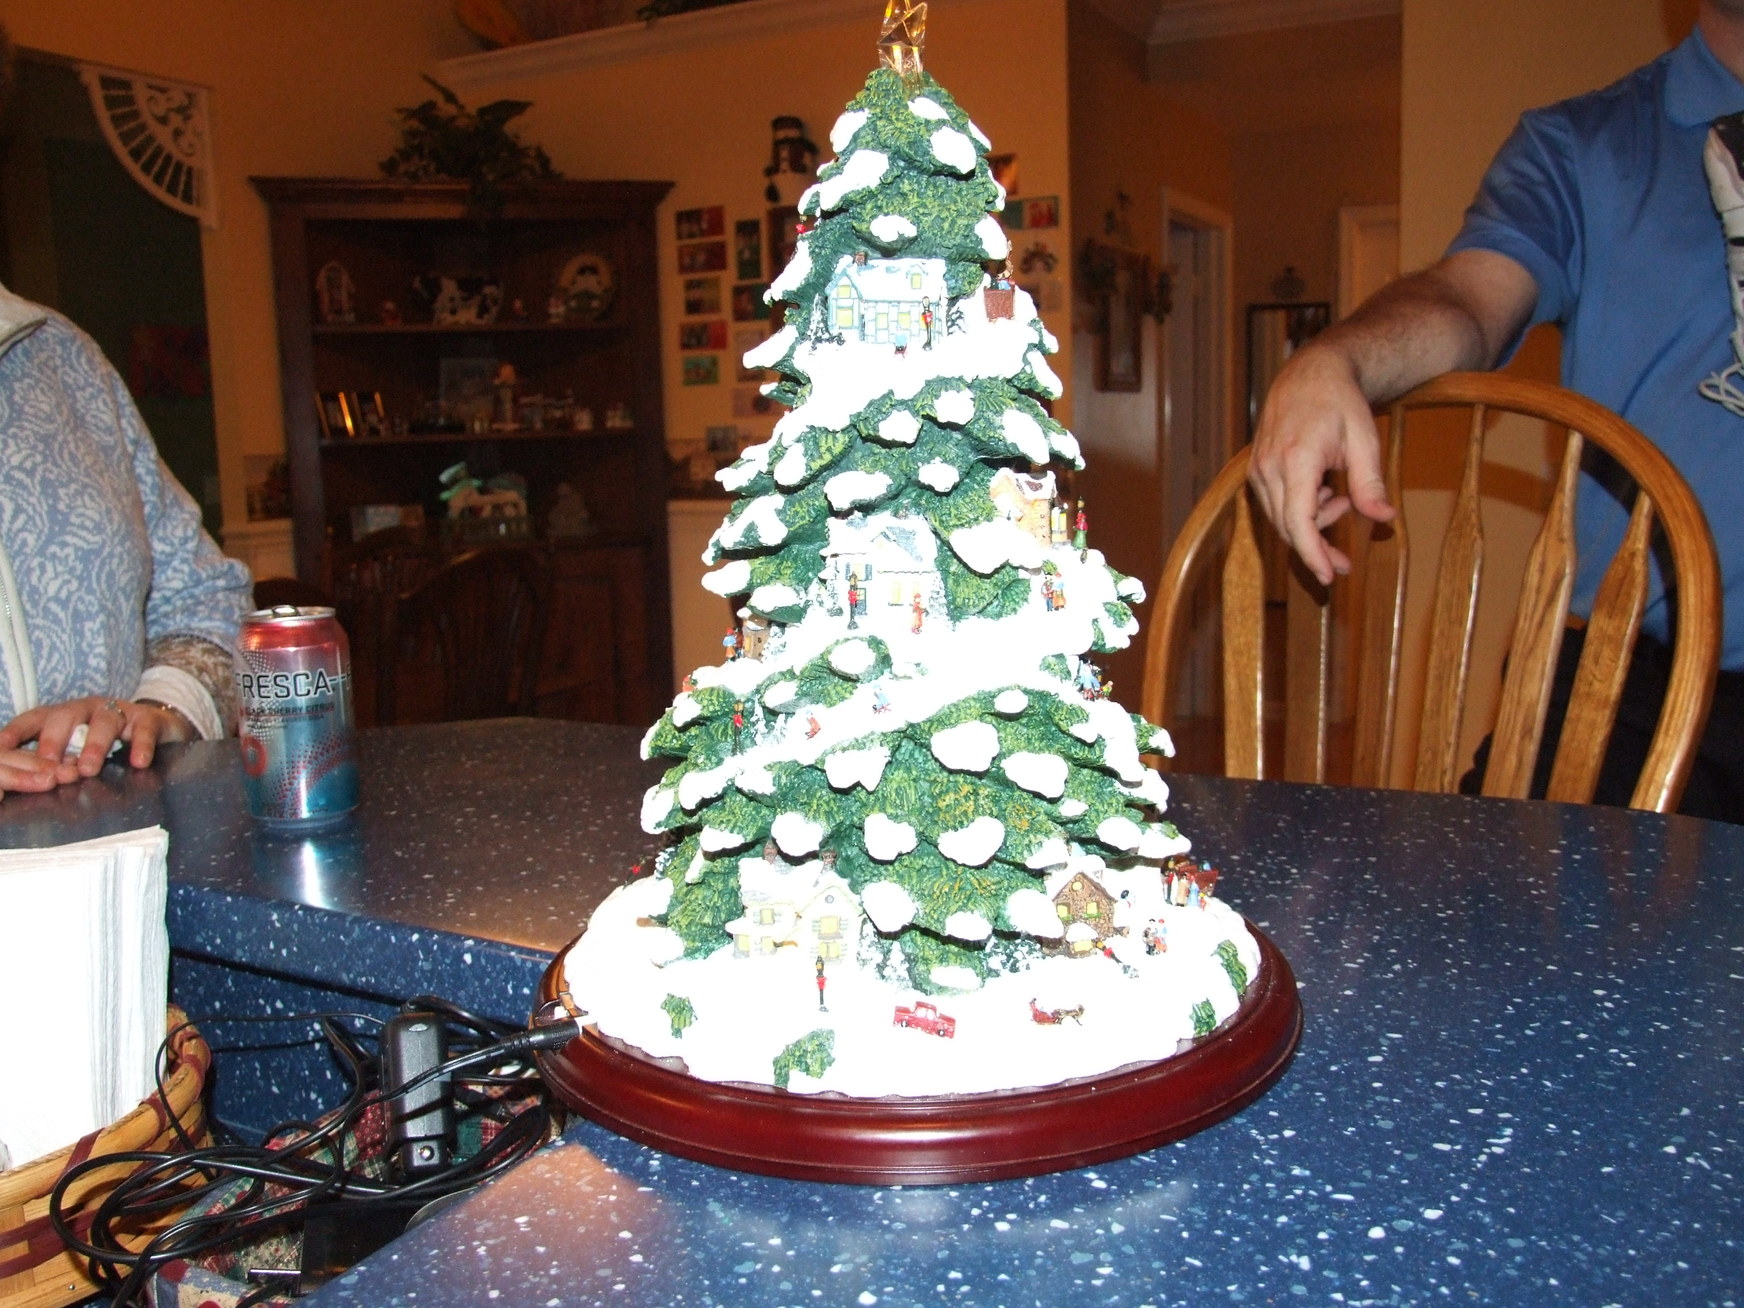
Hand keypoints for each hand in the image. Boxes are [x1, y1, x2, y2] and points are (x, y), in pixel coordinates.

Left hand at [0, 696, 195, 785]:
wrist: (157, 725)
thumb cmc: (106, 742)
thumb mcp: (76, 748)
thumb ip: (56, 762)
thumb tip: (28, 782)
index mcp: (62, 715)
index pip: (32, 720)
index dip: (14, 733)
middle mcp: (86, 709)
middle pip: (65, 717)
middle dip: (54, 741)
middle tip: (48, 765)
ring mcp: (117, 711)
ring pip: (103, 722)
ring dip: (94, 746)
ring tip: (88, 769)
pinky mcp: (147, 719)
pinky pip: (143, 730)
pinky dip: (141, 745)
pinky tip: (138, 762)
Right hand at [1248, 345, 1395, 585]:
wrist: (1310, 373)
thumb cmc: (1340, 402)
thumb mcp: (1365, 439)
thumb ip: (1371, 482)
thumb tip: (1384, 518)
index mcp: (1297, 459)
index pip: (1299, 521)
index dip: (1313, 553)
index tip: (1330, 576)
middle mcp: (1270, 467)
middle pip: (1289, 527)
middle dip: (1317, 547)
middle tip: (1346, 561)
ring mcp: (1259, 469)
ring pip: (1281, 519)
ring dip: (1312, 524)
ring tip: (1342, 500)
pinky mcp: (1257, 470)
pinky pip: (1276, 505)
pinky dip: (1301, 510)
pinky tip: (1324, 492)